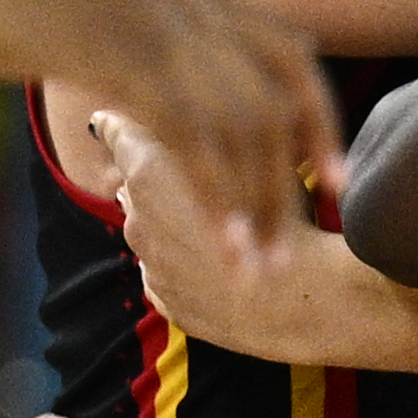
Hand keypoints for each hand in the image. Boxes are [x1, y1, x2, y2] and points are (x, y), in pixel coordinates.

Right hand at [35, 0, 341, 247]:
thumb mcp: (96, 7)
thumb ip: (145, 38)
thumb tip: (161, 85)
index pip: (290, 53)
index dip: (318, 116)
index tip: (334, 174)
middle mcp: (193, 5)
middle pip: (282, 94)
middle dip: (305, 168)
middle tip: (311, 231)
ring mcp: (161, 29)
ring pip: (244, 124)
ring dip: (259, 200)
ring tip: (262, 263)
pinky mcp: (121, 59)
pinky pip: (191, 138)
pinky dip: (215, 194)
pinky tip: (223, 241)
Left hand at [99, 112, 323, 355]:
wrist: (304, 295)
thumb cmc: (289, 215)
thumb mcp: (261, 153)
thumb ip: (215, 137)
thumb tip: (204, 127)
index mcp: (150, 170)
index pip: (114, 130)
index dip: (120, 122)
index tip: (119, 119)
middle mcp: (137, 214)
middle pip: (135, 184)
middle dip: (163, 181)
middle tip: (206, 179)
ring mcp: (148, 260)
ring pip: (153, 232)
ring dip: (177, 226)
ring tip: (226, 230)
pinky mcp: (165, 298)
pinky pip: (168, 273)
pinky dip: (188, 266)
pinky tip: (224, 265)